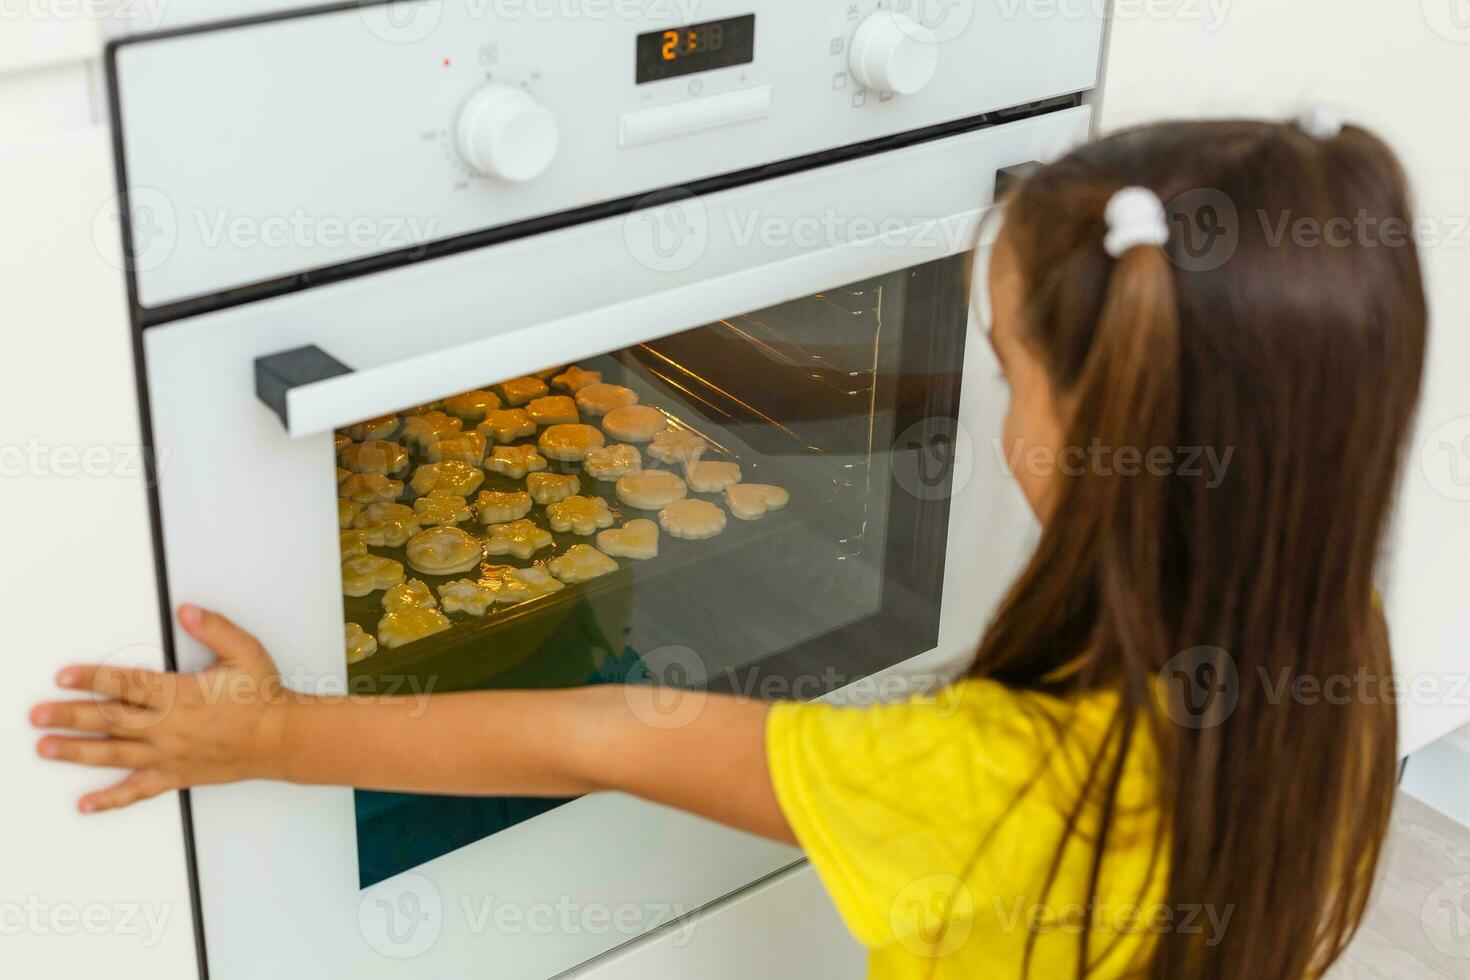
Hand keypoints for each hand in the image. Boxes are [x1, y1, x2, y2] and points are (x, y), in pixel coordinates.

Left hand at [31, 605, 289, 813]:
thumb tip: (187, 611)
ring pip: (114, 754)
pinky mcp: (175, 775)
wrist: (281, 738)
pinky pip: (137, 791)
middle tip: (37, 715)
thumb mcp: (246, 652)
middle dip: (69, 716)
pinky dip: (109, 800)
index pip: (127, 684)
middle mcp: (169, 727)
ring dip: (76, 752)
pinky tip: (86, 803)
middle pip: (110, 721)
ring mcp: (169, 755)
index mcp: (181, 695)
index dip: (93, 678)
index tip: (64, 676)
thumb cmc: (263, 697)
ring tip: (45, 748)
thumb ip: (215, 628)